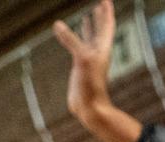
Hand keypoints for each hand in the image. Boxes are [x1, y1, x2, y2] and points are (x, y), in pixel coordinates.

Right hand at [53, 0, 115, 123]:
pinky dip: (76, 40)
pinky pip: (78, 49)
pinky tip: (71, 38)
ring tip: (88, 16)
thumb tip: (57, 24)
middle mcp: (98, 53)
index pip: (107, 25)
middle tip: (100, 4)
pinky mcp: (80, 68)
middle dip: (101, 16)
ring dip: (90, 27)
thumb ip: (71, 40)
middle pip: (101, 30)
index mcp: (103, 49)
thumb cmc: (90, 86)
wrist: (89, 108)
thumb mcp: (81, 59)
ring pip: (90, 39)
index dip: (106, 12)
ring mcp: (89, 60)